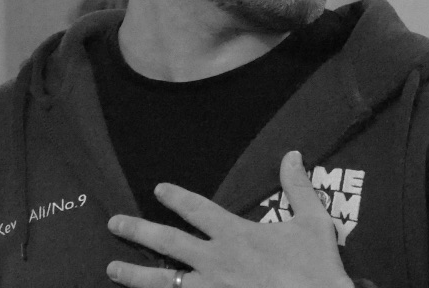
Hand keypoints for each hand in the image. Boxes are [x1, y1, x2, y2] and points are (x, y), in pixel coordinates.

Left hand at [106, 150, 353, 287]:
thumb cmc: (316, 269)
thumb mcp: (313, 222)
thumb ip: (298, 188)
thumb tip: (292, 154)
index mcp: (237, 235)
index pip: (198, 209)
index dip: (176, 197)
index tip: (159, 189)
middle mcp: (216, 261)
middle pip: (168, 243)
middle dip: (138, 231)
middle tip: (114, 223)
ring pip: (163, 281)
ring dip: (134, 274)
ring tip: (111, 268)